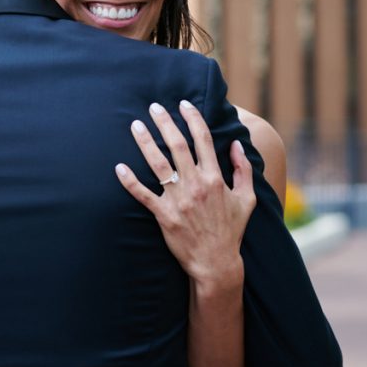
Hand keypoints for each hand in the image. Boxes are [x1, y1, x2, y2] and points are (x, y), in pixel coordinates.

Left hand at [114, 100, 255, 289]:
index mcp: (215, 178)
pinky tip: (119, 167)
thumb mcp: (247, 199)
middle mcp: (196, 185)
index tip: (183, 104)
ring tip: (135, 126)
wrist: (216, 262)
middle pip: (177, 146)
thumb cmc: (231, 230)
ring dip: (145, 143)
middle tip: (153, 107)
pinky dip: (129, 181)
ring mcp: (179, 200)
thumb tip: (237, 144)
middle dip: (165, 123)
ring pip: (158, 164)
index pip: (203, 140)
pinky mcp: (164, 215)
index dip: (193, 119)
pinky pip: (143, 195)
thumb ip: (243, 170)